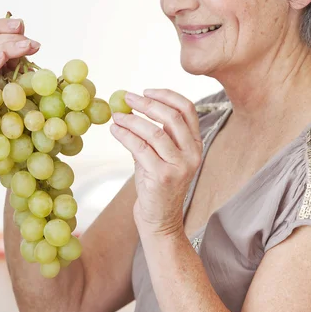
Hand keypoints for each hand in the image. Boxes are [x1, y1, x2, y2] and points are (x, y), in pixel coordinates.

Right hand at [0, 17, 40, 106]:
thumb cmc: (24, 99)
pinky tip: (3, 56)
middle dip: (12, 38)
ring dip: (9, 47)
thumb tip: (23, 29)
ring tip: (29, 47)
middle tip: (33, 43)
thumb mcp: (24, 71)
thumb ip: (21, 52)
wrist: (21, 129)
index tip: (20, 24)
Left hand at [110, 89, 202, 235]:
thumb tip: (129, 108)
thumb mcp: (160, 156)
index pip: (188, 110)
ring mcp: (179, 166)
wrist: (159, 221)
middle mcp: (193, 154)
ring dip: (131, 120)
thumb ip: (153, 135)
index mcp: (196, 145)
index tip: (146, 91)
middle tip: (127, 97)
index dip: (166, 95)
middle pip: (172, 117)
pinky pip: (141, 148)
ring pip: (155, 132)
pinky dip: (125, 135)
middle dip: (147, 103)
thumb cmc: (157, 187)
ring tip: (116, 116)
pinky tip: (114, 130)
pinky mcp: (163, 177)